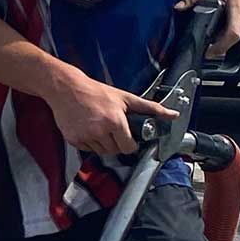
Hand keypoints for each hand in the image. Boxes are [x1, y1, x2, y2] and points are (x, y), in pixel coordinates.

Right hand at [51, 70, 177, 157]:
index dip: (130, 144)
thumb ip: (150, 108)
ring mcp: (85, 136)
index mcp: (114, 122)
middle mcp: (99, 131)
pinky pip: (86, 149)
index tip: (128, 139)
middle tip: (113, 131)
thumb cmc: (95, 92)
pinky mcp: (73, 139)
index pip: (128, 147)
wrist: (67, 88)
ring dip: (103, 145)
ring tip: (100, 129)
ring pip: (100, 152)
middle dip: (117, 144)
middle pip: (114, 151)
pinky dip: (89, 143)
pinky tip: (88, 130)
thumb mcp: (125, 98)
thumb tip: (173, 114)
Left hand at [176, 0, 239, 52]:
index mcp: (239, 9)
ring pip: (237, 36)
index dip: (220, 47)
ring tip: (217, 26)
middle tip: (207, 39)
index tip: (209, 52)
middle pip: (231, 38)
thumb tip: (180, 6)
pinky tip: (227, 22)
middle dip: (218, 40)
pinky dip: (233, 30)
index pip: (232, 35)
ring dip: (225, 35)